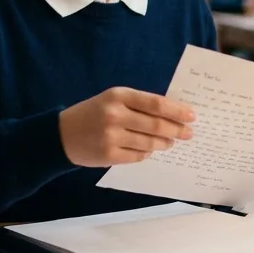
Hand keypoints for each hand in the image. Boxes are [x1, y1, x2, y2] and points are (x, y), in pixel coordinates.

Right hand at [58, 87, 196, 166]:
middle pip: (156, 125)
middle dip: (177, 130)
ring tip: (170, 143)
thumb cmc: (93, 113)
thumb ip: (139, 104)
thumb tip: (173, 114)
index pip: (156, 103)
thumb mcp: (113, 100)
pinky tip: (148, 151)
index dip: (177, 111)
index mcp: (118, 96)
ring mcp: (111, 136)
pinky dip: (146, 154)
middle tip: (188, 133)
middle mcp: (115, 114)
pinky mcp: (109, 155)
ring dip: (164, 144)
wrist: (62, 134)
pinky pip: (138, 156)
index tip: (192, 116)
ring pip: (149, 143)